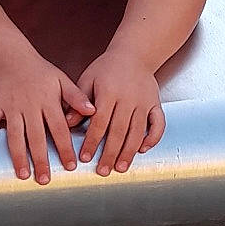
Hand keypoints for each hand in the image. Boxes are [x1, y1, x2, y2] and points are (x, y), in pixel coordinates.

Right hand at [0, 55, 94, 184]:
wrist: (10, 56)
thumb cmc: (38, 71)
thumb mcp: (61, 79)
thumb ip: (76, 97)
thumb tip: (93, 111)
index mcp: (48, 101)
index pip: (59, 128)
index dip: (65, 148)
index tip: (70, 165)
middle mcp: (29, 106)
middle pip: (36, 136)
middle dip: (41, 159)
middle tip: (45, 180)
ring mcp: (10, 107)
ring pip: (14, 135)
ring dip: (18, 156)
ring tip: (22, 174)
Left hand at [76, 51, 165, 174]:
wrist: (134, 54)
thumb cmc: (107, 68)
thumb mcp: (88, 79)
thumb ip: (78, 101)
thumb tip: (66, 123)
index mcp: (109, 92)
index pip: (99, 122)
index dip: (92, 141)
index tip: (85, 157)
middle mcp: (128, 98)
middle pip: (119, 131)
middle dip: (110, 153)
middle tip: (102, 171)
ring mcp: (144, 102)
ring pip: (137, 132)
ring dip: (129, 152)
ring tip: (121, 168)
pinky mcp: (155, 104)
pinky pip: (158, 124)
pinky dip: (153, 138)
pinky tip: (143, 149)